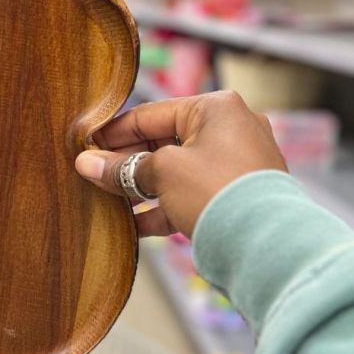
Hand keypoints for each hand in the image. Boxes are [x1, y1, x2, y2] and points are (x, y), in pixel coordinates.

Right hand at [75, 91, 286, 237]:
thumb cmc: (217, 193)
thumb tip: (86, 164)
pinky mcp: (238, 195)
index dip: (114, 132)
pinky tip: (135, 226)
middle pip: (164, 141)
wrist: (267, 246)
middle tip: (95, 176)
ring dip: (143, 187)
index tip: (86, 147)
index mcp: (216, 108)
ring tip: (110, 202)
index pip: (151, 113)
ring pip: (177, 171)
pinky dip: (165, 206)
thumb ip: (123, 167)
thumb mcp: (164, 173)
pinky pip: (192, 194)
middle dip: (128, 162)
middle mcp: (231, 129)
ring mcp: (238, 163)